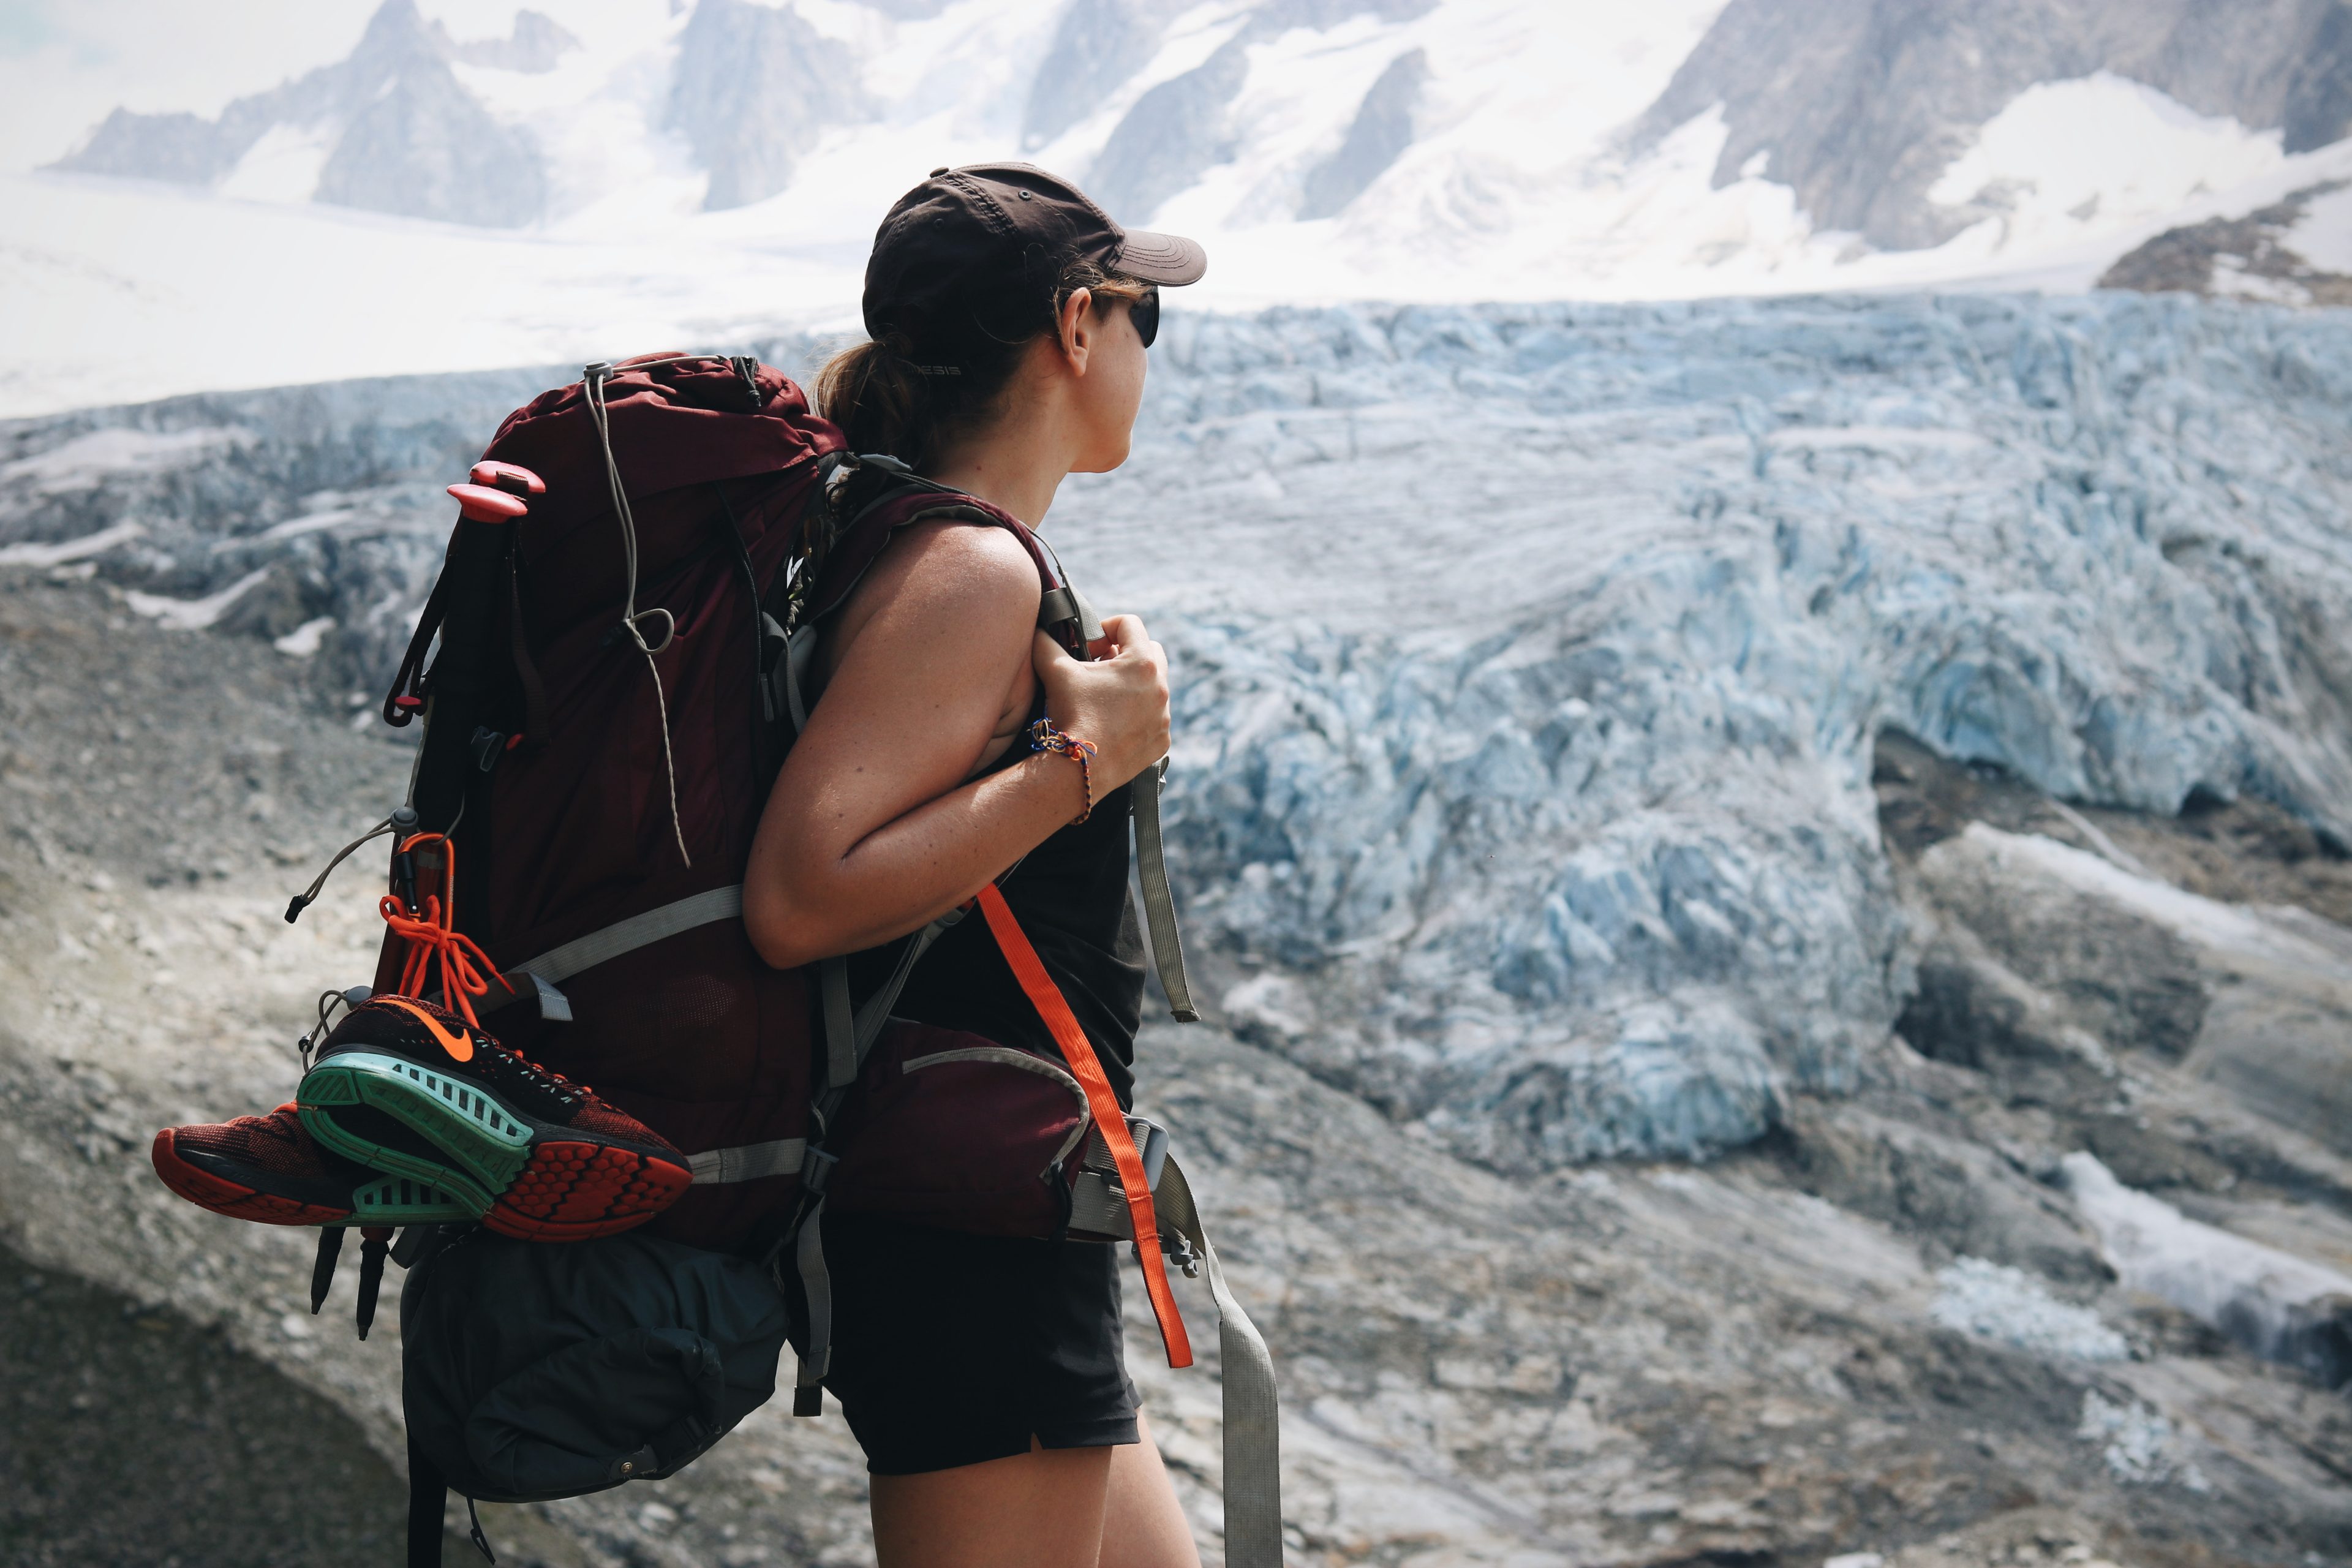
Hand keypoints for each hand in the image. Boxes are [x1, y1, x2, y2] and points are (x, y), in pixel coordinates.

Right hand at [1031, 614, 1168, 793]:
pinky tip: (1114, 722)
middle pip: (1151, 651)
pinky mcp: (1162, 739)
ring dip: (1134, 685)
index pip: (1130, 624)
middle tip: (1100, 667)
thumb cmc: (1071, 714)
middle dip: (1126, 653)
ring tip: (1106, 696)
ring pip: (1154, 686)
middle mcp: (1161, 687)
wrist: (1079, 768)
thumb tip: (1038, 630)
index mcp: (1142, 663)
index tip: (1091, 645)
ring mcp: (1164, 716)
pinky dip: (1139, 714)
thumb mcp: (1055, 670)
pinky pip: (1155, 717)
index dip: (1106, 627)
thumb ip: (1046, 641)